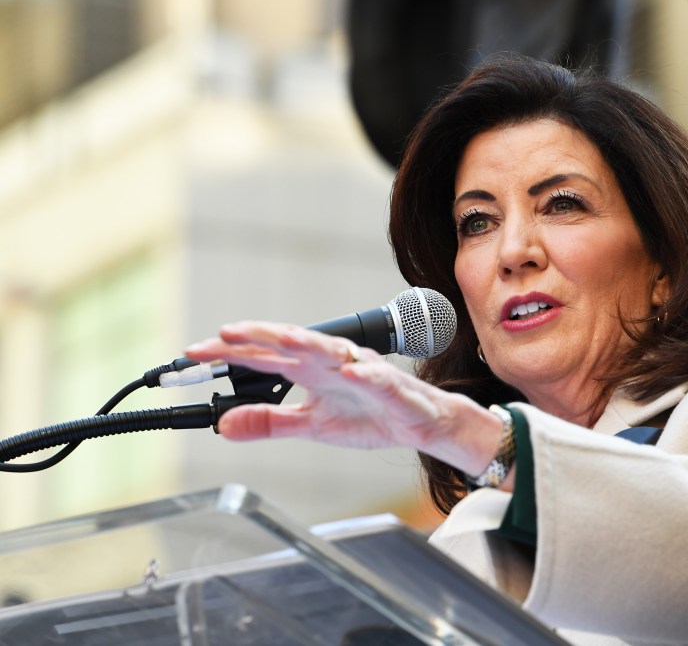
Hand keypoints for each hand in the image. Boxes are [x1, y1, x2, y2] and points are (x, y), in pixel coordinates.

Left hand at [184, 322, 501, 474]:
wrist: (420, 425)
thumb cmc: (369, 417)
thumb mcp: (310, 426)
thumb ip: (269, 422)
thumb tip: (223, 422)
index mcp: (309, 370)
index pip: (263, 356)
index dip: (229, 353)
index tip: (192, 354)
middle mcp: (330, 361)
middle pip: (289, 343)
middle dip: (257, 338)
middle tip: (221, 335)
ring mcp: (361, 368)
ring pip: (331, 350)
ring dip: (307, 342)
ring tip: (283, 338)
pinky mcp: (389, 384)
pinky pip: (377, 376)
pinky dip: (364, 371)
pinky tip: (350, 370)